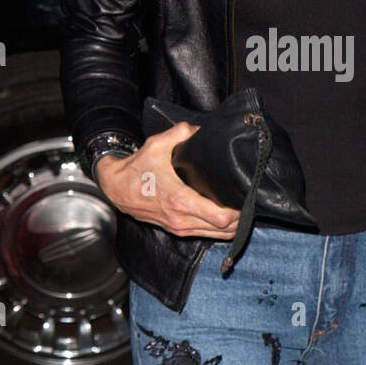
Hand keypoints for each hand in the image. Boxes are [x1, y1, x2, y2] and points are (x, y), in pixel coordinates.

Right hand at [95, 123, 240, 238]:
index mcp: (181, 200)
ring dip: (233, 226)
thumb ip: (181, 132)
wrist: (116, 188)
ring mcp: (179, 227)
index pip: (220, 217)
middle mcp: (182, 219)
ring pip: (217, 236)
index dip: (239, 211)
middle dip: (241, 218)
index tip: (247, 197)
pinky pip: (206, 234)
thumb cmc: (137, 168)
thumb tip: (200, 128)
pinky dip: (220, 229)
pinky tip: (228, 218)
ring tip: (243, 209)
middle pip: (225, 230)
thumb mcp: (157, 144)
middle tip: (250, 202)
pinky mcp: (177, 230)